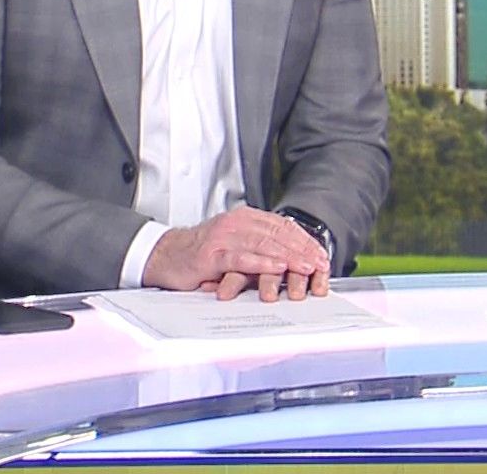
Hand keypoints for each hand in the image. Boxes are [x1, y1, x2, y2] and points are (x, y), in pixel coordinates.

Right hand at [143, 206, 328, 297]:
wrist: (166, 255)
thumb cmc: (202, 253)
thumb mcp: (235, 244)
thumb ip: (259, 246)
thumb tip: (290, 258)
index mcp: (245, 218)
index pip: (282, 226)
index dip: (304, 241)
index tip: (321, 254)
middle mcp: (237, 223)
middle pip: (277, 235)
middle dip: (302, 250)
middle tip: (320, 264)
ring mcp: (225, 237)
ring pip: (263, 245)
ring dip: (288, 257)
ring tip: (306, 267)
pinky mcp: (212, 254)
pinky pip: (241, 259)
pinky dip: (261, 264)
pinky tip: (276, 268)